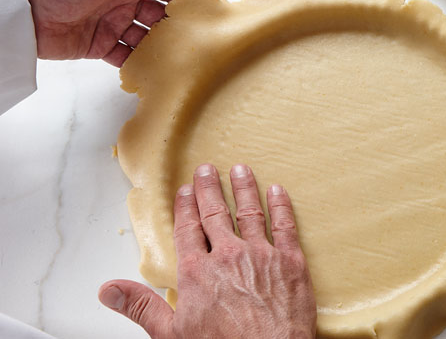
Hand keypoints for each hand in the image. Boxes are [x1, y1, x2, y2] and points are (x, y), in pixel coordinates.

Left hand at [19, 0, 187, 66]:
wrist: (26, 16)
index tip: (204, 9)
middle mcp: (123, 1)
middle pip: (159, 15)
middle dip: (176, 26)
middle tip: (196, 38)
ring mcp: (113, 25)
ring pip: (147, 37)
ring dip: (161, 46)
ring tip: (179, 56)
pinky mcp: (101, 46)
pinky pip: (128, 56)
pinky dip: (140, 63)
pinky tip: (154, 68)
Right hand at [98, 164, 316, 337]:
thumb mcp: (170, 335)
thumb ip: (140, 307)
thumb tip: (108, 289)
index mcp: (197, 272)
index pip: (188, 229)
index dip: (185, 208)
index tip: (184, 190)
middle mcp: (228, 256)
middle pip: (215, 214)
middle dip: (209, 189)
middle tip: (207, 169)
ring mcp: (261, 255)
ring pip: (249, 212)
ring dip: (244, 189)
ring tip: (240, 170)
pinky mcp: (290, 261)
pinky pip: (285, 226)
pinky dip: (281, 205)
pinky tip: (278, 191)